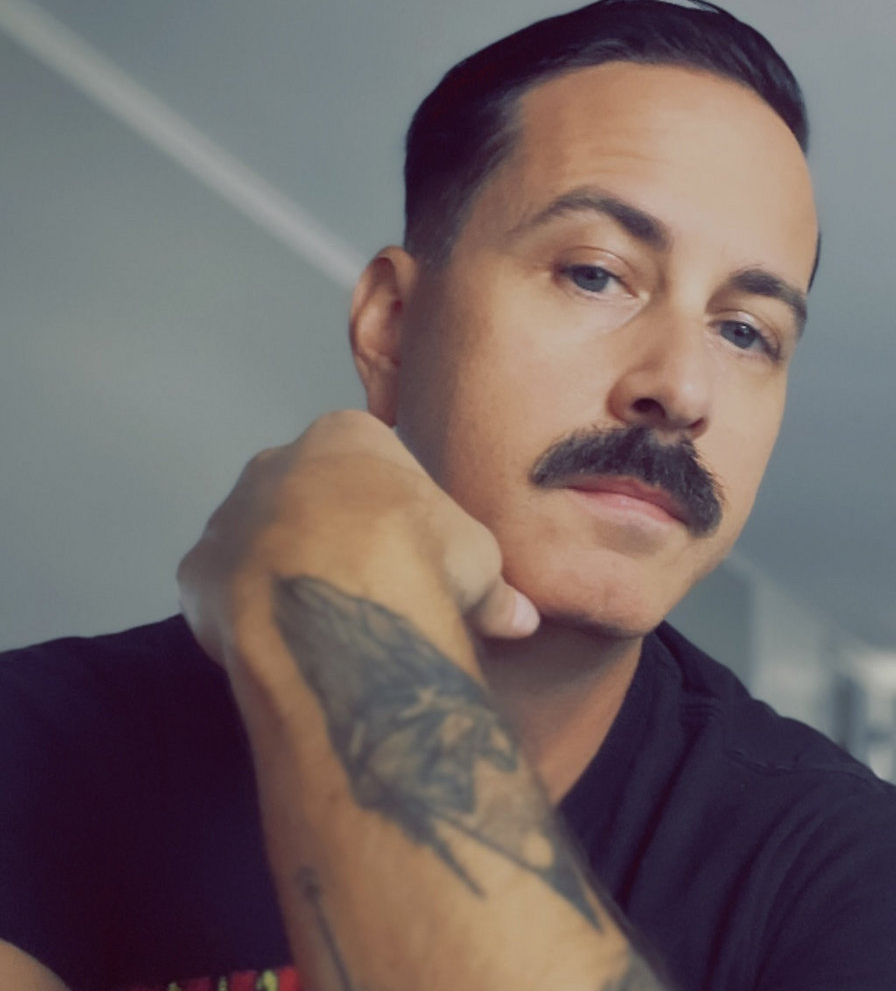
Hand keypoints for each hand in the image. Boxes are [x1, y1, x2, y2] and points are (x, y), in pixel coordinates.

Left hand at [177, 410, 538, 669]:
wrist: (343, 599)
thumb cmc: (420, 553)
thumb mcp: (480, 561)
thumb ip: (493, 586)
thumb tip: (521, 620)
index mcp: (345, 436)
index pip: (370, 462)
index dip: (394, 510)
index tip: (410, 551)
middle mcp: (276, 462)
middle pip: (307, 495)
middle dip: (332, 534)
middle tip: (368, 586)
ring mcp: (230, 515)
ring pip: (260, 539)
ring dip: (286, 571)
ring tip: (327, 621)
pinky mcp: (196, 572)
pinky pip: (225, 587)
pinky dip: (250, 609)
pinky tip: (285, 637)